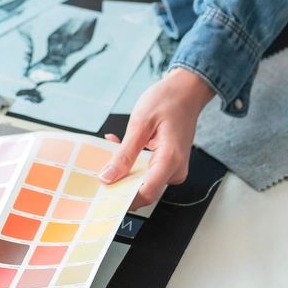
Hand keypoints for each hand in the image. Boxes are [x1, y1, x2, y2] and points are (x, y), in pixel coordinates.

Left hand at [101, 66, 214, 209]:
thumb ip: (124, 154)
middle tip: (100, 165)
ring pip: (143, 179)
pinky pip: (148, 170)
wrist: (187, 90)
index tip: (103, 193)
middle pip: (143, 188)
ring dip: (125, 167)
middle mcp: (175, 170)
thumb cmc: (167, 100)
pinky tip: (121, 145)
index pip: (146, 193)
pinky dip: (133, 161)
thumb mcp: (140, 124)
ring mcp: (174, 168)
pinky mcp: (170, 163)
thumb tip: (108, 177)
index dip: (123, 198)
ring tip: (111, 147)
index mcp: (170, 160)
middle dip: (120, 179)